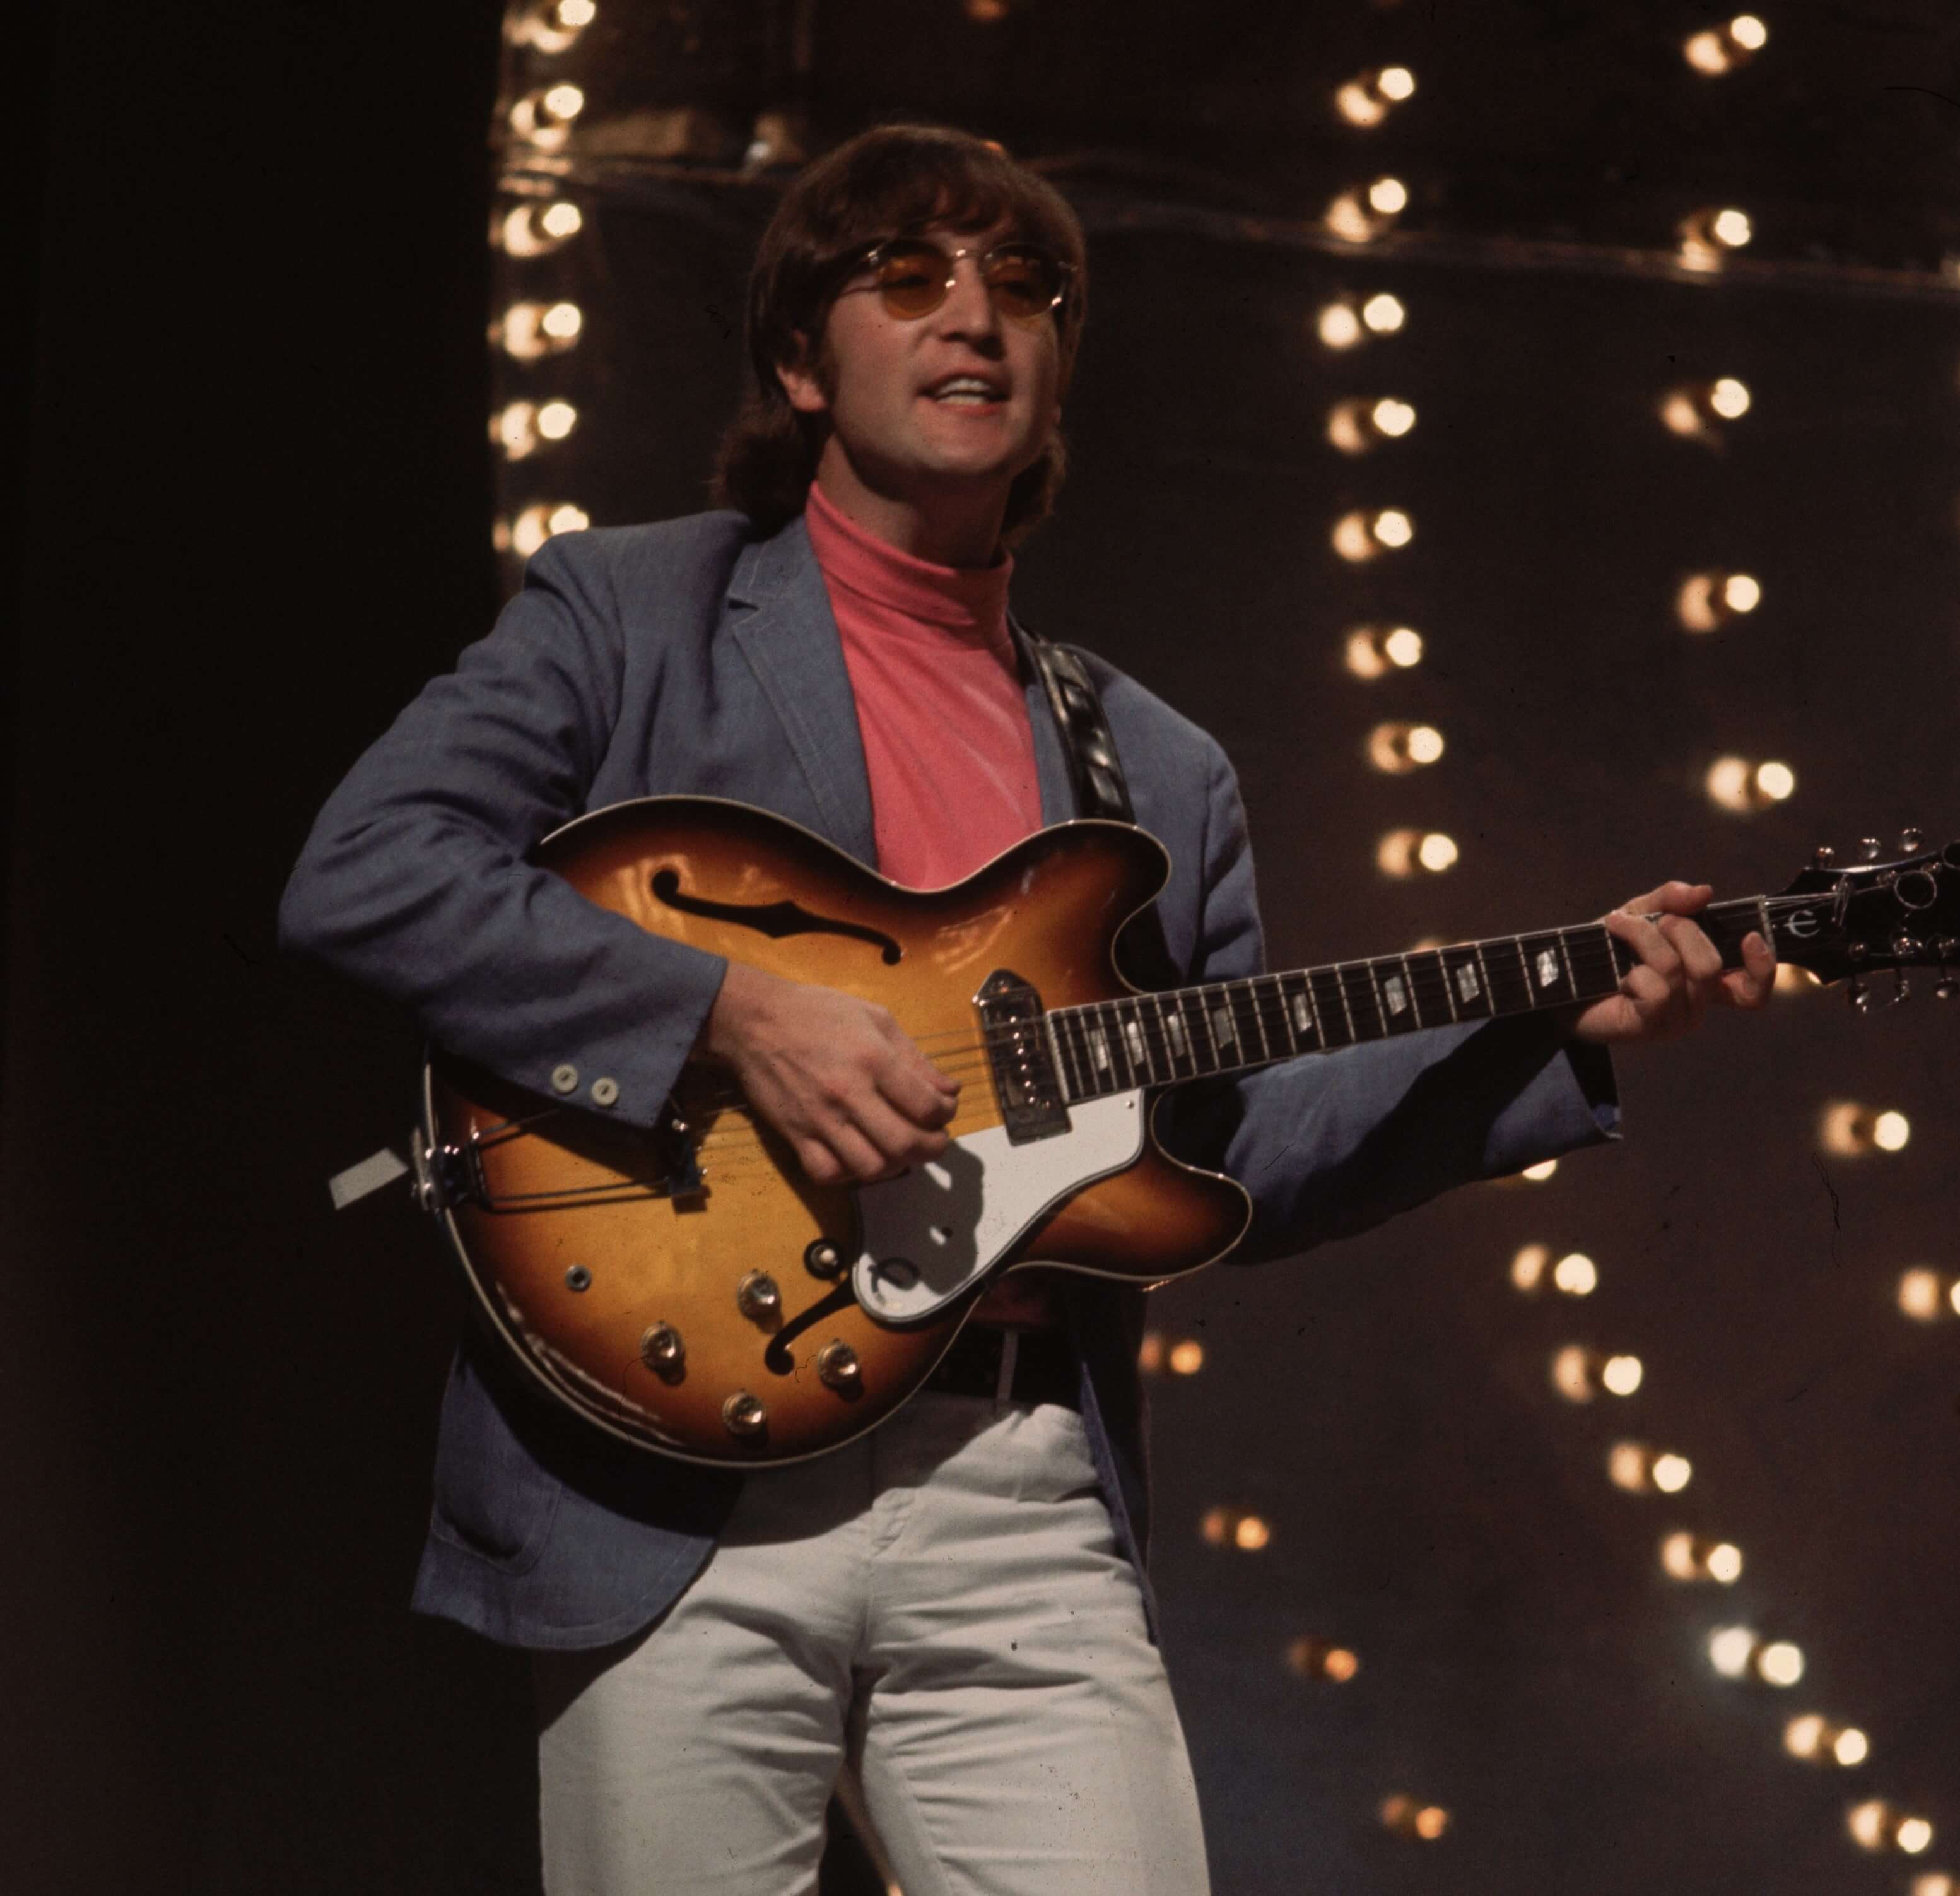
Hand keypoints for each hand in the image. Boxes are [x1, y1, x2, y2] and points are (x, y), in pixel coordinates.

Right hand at [700, 961, 959, 1184]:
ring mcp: (820, 1119)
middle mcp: (849, 1094)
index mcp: (873, 1059)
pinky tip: (858, 1158)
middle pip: (905, 1144)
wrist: (754, 1021)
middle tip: (933, 1141)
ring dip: (895, 1166)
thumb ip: (915, 1057)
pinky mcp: (795, 1135)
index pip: (927, 1106)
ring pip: (870, 1167)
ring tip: (899, 1151)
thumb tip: (950, 1090)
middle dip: (931, 1148)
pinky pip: (828, 1174)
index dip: (946, 1115)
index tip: (944, 1111)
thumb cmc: (818, 1013)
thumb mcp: (875, 1019)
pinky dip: (849, 1175)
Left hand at [1570, 880, 1775, 1044]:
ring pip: (1679, 968)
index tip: (1750, 936)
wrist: (1559, 979)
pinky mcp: (1649, 1027)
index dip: (1763, 966)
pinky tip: (1615, 971)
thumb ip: (1672, 900)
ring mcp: (1675, 1019)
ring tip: (1618, 927)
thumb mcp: (1641, 913)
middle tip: (1650, 920)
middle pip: (1711, 964)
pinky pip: (1656, 989)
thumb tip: (1704, 891)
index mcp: (1705, 980)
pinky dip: (1632, 967)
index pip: (1753, 988)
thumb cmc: (1606, 950)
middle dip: (1680, 929)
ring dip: (1645, 938)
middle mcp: (1697, 1002)